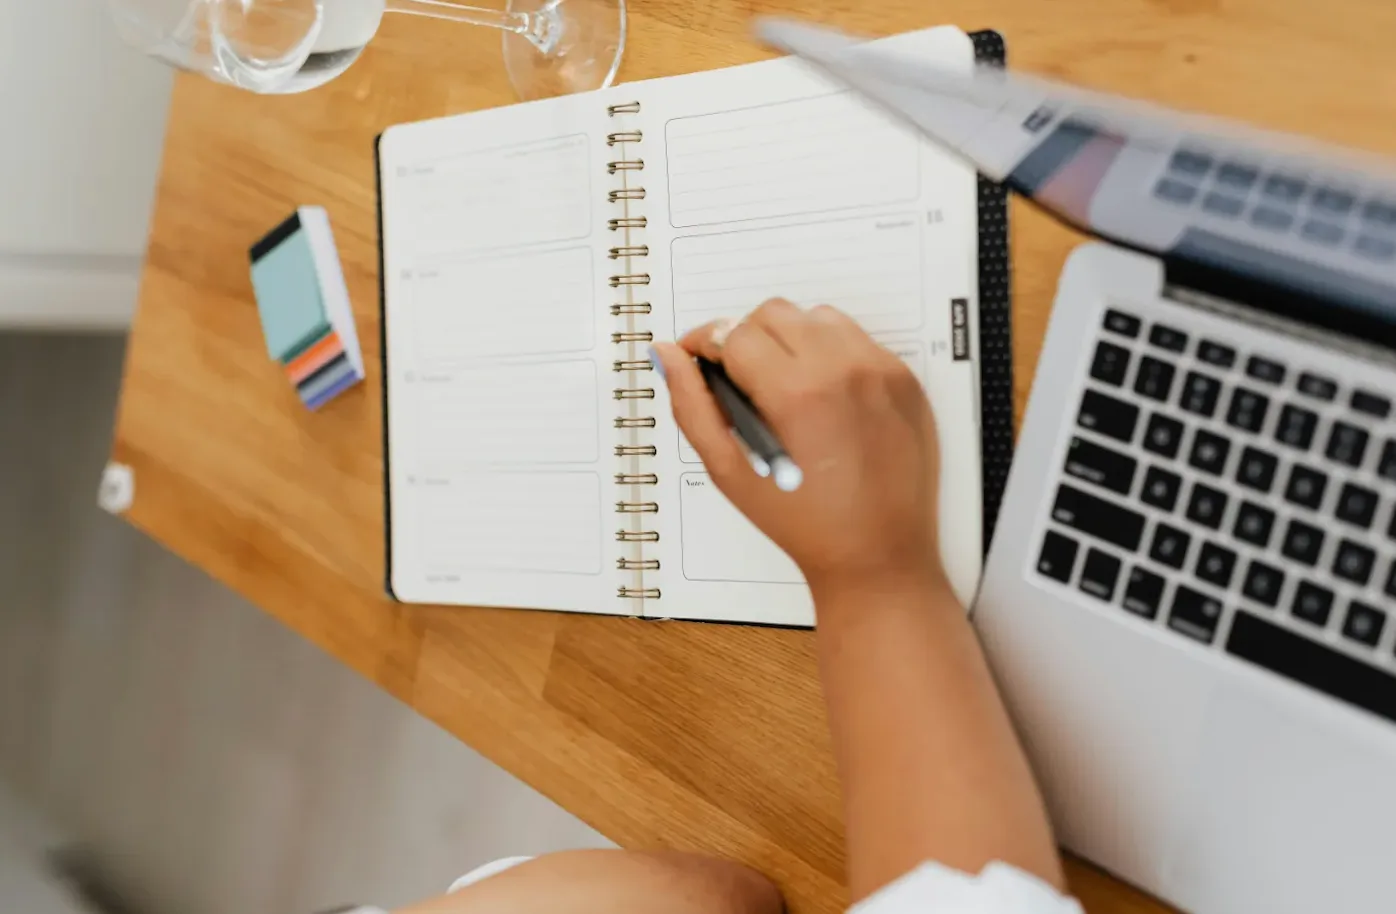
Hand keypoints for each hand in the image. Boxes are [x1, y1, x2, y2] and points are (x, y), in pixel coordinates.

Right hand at [652, 299, 947, 602]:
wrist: (878, 555)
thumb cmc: (806, 525)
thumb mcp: (730, 472)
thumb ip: (693, 407)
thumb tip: (669, 357)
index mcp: (797, 394)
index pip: (736, 334)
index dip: (707, 344)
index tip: (701, 358)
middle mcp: (844, 372)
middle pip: (775, 314)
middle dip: (747, 338)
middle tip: (740, 378)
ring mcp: (881, 372)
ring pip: (818, 316)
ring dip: (791, 337)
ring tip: (783, 383)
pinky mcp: (905, 380)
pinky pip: (859, 339)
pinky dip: (832, 353)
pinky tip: (823, 393)